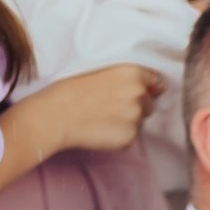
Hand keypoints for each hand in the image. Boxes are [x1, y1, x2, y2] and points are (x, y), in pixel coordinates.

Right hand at [27, 62, 163, 156]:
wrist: (53, 115)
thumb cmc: (68, 91)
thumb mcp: (99, 71)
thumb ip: (124, 77)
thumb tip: (147, 88)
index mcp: (132, 72)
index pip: (156, 82)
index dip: (146, 89)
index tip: (134, 94)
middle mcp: (139, 93)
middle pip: (149, 104)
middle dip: (135, 107)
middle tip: (109, 109)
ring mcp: (136, 117)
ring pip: (139, 122)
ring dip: (126, 123)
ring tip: (100, 120)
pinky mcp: (129, 137)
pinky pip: (129, 138)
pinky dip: (117, 137)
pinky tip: (98, 131)